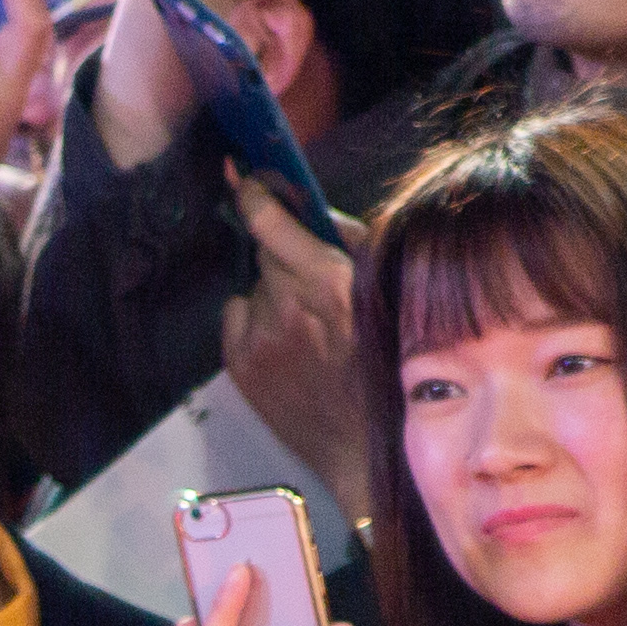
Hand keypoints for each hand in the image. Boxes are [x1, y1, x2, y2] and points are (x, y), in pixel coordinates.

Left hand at [218, 174, 378, 500]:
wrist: (369, 447)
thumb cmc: (389, 366)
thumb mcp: (387, 291)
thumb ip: (352, 243)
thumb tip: (316, 210)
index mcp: (327, 282)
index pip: (267, 219)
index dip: (254, 192)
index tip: (246, 178)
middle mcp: (286, 305)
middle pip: (264, 252)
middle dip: (284, 257)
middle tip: (311, 284)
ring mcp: (259, 338)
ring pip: (255, 288)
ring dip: (275, 295)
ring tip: (309, 329)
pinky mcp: (241, 366)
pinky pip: (237, 319)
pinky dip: (256, 324)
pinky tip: (288, 348)